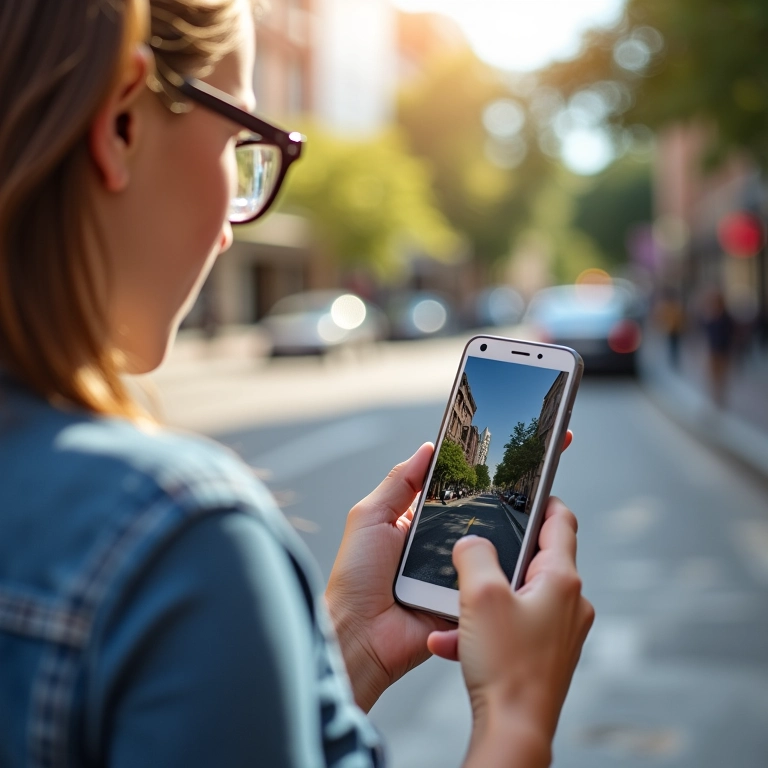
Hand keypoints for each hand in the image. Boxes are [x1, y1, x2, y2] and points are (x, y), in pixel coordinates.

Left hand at [326, 431, 573, 713]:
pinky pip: (491, 584)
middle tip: (531, 482)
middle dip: (502, 504)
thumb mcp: (370, 517)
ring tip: (535, 516)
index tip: (504, 455)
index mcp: (417, 521)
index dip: (474, 474)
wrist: (360, 637)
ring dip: (506, 540)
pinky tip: (521, 559)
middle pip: (479, 518)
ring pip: (491, 551)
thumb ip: (398, 482)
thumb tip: (427, 448)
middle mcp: (440, 546)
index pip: (452, 490)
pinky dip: (502, 575)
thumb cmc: (355, 578)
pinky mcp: (467, 602)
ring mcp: (456, 575)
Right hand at [428, 497, 593, 767]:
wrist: (514, 731)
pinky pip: (512, 627)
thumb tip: (472, 540)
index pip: (562, 522)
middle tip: (471, 556)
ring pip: (516, 596)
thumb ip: (474, 553)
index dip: (544, 500)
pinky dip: (484, 628)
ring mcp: (559, 630)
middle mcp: (569, 603)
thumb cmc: (506, 666)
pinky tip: (454, 643)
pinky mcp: (545, 653)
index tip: (528, 489)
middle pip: (533, 559)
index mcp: (561, 580)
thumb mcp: (480, 595)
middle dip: (496, 559)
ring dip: (482, 600)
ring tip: (456, 614)